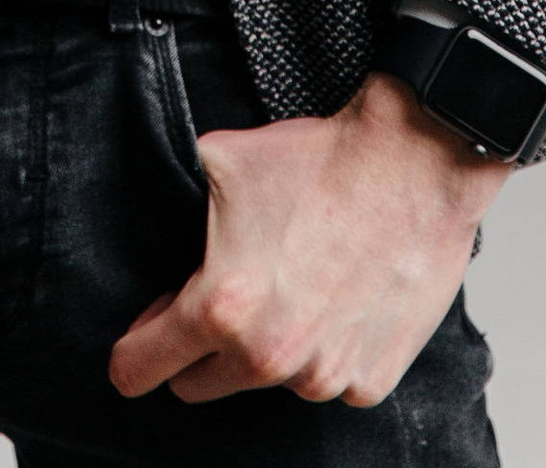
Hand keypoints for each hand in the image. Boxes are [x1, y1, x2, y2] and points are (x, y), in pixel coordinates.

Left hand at [109, 70, 505, 407]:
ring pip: (267, 382)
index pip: (139, 369)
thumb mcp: (218, 159)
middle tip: (223, 296)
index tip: (145, 335)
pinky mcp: (370, 380)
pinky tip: (336, 299)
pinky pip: (327, 380)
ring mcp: (324, 376)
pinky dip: (325, 351)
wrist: (412, 162)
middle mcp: (269, 356)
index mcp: (221, 309)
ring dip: (268, 347)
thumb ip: (178, 201)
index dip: (134, 350)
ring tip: (293, 283)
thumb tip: (152, 212)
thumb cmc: (321, 161)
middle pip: (198, 386)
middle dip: (198, 349)